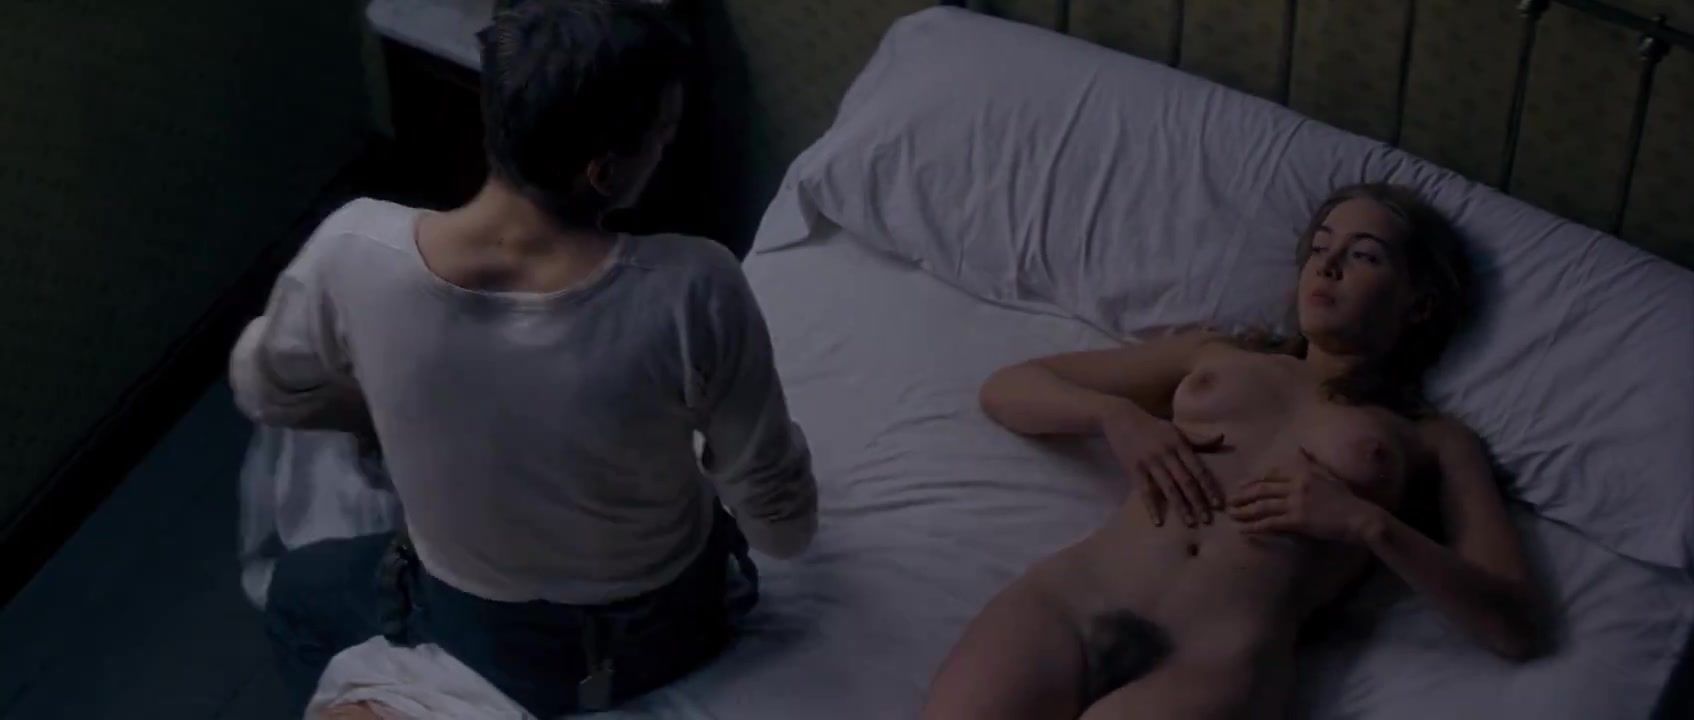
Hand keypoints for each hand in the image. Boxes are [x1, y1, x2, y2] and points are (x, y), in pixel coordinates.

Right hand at [1100, 404, 1226, 526]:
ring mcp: (1150, 462)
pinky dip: (1152, 507)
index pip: (1199, 469)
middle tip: (1208, 520)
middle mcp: (1167, 453)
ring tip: (1190, 523)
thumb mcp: (1176, 429)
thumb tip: (1222, 438)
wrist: (1120, 418)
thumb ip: (1198, 439)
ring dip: (1181, 507)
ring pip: (1169, 488)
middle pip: (1186, 481)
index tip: (1219, 504)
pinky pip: (1145, 491)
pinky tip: (1158, 522)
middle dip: (1198, 502)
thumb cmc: (1152, 426)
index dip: (1209, 487)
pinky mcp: (1134, 468)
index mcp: (1179, 444)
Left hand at [1227, 447, 1377, 542]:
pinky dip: (1255, 526)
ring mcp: (1296, 502)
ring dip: (1244, 511)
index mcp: (1302, 472)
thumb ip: (1310, 463)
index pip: (1271, 474)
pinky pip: (1270, 523)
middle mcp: (1296, 484)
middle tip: (1229, 501)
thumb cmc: (1346, 498)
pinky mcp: (1297, 520)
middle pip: (1262, 489)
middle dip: (1243, 495)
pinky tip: (1244, 530)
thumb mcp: (1327, 474)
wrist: (1359, 517)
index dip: (1253, 480)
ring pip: (1262, 505)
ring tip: (1231, 515)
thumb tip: (1299, 449)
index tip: (1241, 485)